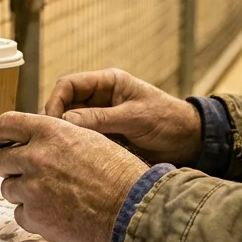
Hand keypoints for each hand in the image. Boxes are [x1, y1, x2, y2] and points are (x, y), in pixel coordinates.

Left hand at [0, 112, 147, 241]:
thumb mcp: (89, 139)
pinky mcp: (34, 216)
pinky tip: (55, 213)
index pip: (5, 124)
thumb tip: (36, 142)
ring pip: (8, 188)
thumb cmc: (119, 174)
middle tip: (32, 175)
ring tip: (51, 196)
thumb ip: (57, 138)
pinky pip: (19, 213)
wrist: (132, 209)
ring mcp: (32, 188)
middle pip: (1, 160)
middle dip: (13, 167)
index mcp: (50, 132)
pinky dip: (32, 215)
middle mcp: (36, 157)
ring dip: (23, 192)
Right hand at [44, 69, 201, 165]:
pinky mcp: (106, 136)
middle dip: (57, 121)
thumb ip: (100, 118)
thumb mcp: (134, 117)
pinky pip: (84, 139)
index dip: (55, 101)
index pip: (68, 84)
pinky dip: (78, 147)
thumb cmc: (167, 121)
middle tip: (54, 142)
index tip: (52, 123)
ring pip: (72, 124)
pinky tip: (76, 158)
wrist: (189, 142)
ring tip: (64, 152)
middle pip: (65, 105)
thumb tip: (64, 121)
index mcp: (108, 83)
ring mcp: (102, 118)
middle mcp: (101, 98)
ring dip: (68, 136)